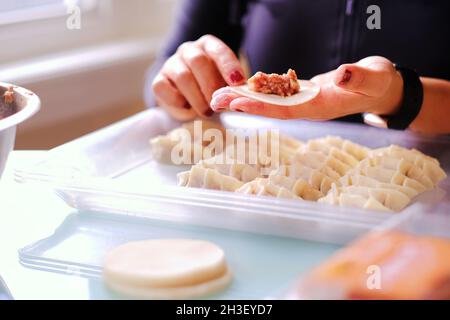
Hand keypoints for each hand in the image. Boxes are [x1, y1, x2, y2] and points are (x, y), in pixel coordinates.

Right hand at [152, 34, 245, 120]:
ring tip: (206, 112)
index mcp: (208, 46)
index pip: (219, 50)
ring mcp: (171, 64)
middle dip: (211, 86)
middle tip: (218, 105)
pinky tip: (188, 109)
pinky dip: (178, 102)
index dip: (229, 66)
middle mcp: (188, 50)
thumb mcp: (224, 84)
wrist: (185, 98)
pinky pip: (164, 88)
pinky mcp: (158, 81)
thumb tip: (243, 97)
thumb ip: (232, 87)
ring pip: (183, 77)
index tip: (237, 82)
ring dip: (197, 98)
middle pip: (198, 61)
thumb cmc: (210, 89)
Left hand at [210, 56, 403, 119]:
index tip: (237, 102)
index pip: (285, 108)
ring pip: (268, 101)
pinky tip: (241, 86)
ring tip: (219, 94)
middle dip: (241, 104)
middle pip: (269, 108)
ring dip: (244, 97)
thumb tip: (344, 75)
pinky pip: (276, 93)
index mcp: (320, 106)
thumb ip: (360, 79)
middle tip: (214, 100)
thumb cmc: (379, 83)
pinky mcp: (302, 93)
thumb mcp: (375, 78)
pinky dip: (257, 90)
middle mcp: (306, 107)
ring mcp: (303, 101)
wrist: (380, 88)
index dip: (260, 106)